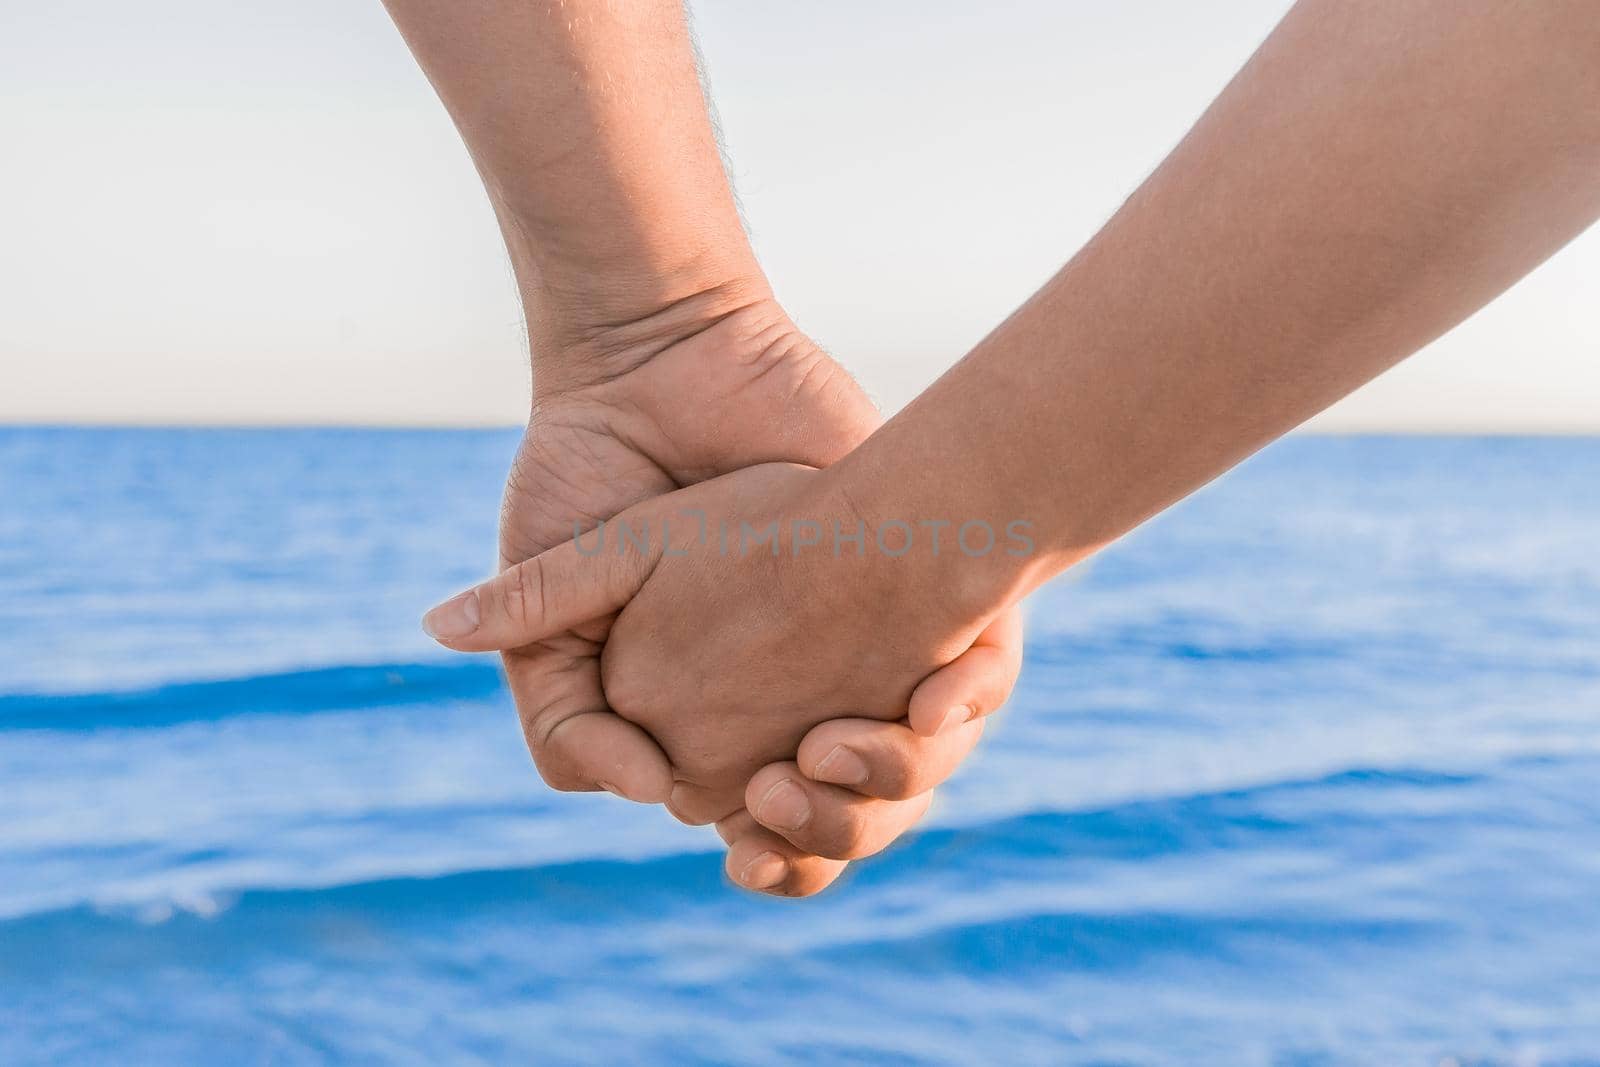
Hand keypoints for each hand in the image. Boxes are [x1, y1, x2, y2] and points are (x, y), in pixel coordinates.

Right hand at [487, 296, 1021, 893]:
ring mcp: (858, 641)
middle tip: (788, 801)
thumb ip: (551, 683)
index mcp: (705, 706)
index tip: (748, 847)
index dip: (764, 849)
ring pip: (917, 765)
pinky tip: (930, 702)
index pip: (761, 822)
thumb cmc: (596, 469)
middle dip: (832, 827)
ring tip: (835, 749)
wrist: (666, 361)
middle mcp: (789, 684)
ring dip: (893, 780)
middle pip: (847, 810)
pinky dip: (962, 702)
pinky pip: (972, 679)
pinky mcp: (918, 584)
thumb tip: (614, 781)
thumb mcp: (560, 576)